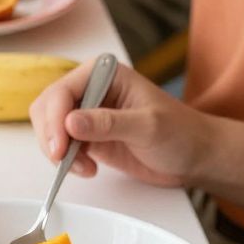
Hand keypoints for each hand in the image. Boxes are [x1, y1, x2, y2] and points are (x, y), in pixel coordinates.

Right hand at [29, 58, 206, 189]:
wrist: (194, 157)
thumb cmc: (180, 133)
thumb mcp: (148, 126)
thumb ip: (108, 123)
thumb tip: (71, 123)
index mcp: (105, 74)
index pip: (63, 90)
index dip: (55, 118)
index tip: (60, 146)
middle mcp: (92, 89)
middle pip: (49, 107)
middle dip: (51, 135)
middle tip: (63, 160)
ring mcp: (87, 114)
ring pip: (50, 128)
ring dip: (58, 151)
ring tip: (83, 168)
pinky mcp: (88, 136)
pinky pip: (61, 146)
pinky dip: (65, 160)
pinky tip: (87, 169)